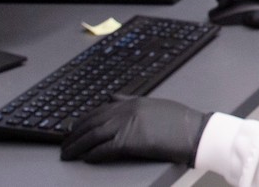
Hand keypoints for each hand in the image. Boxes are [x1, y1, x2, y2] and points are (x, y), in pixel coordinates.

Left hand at [60, 95, 210, 165]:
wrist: (194, 131)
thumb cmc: (180, 121)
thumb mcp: (155, 104)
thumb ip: (133, 102)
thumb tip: (114, 99)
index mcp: (132, 101)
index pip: (99, 110)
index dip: (83, 120)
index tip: (73, 128)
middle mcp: (126, 111)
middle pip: (92, 122)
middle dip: (75, 134)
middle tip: (64, 143)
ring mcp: (127, 125)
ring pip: (93, 136)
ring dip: (78, 146)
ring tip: (67, 153)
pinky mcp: (129, 141)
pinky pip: (104, 149)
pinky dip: (92, 154)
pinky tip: (86, 158)